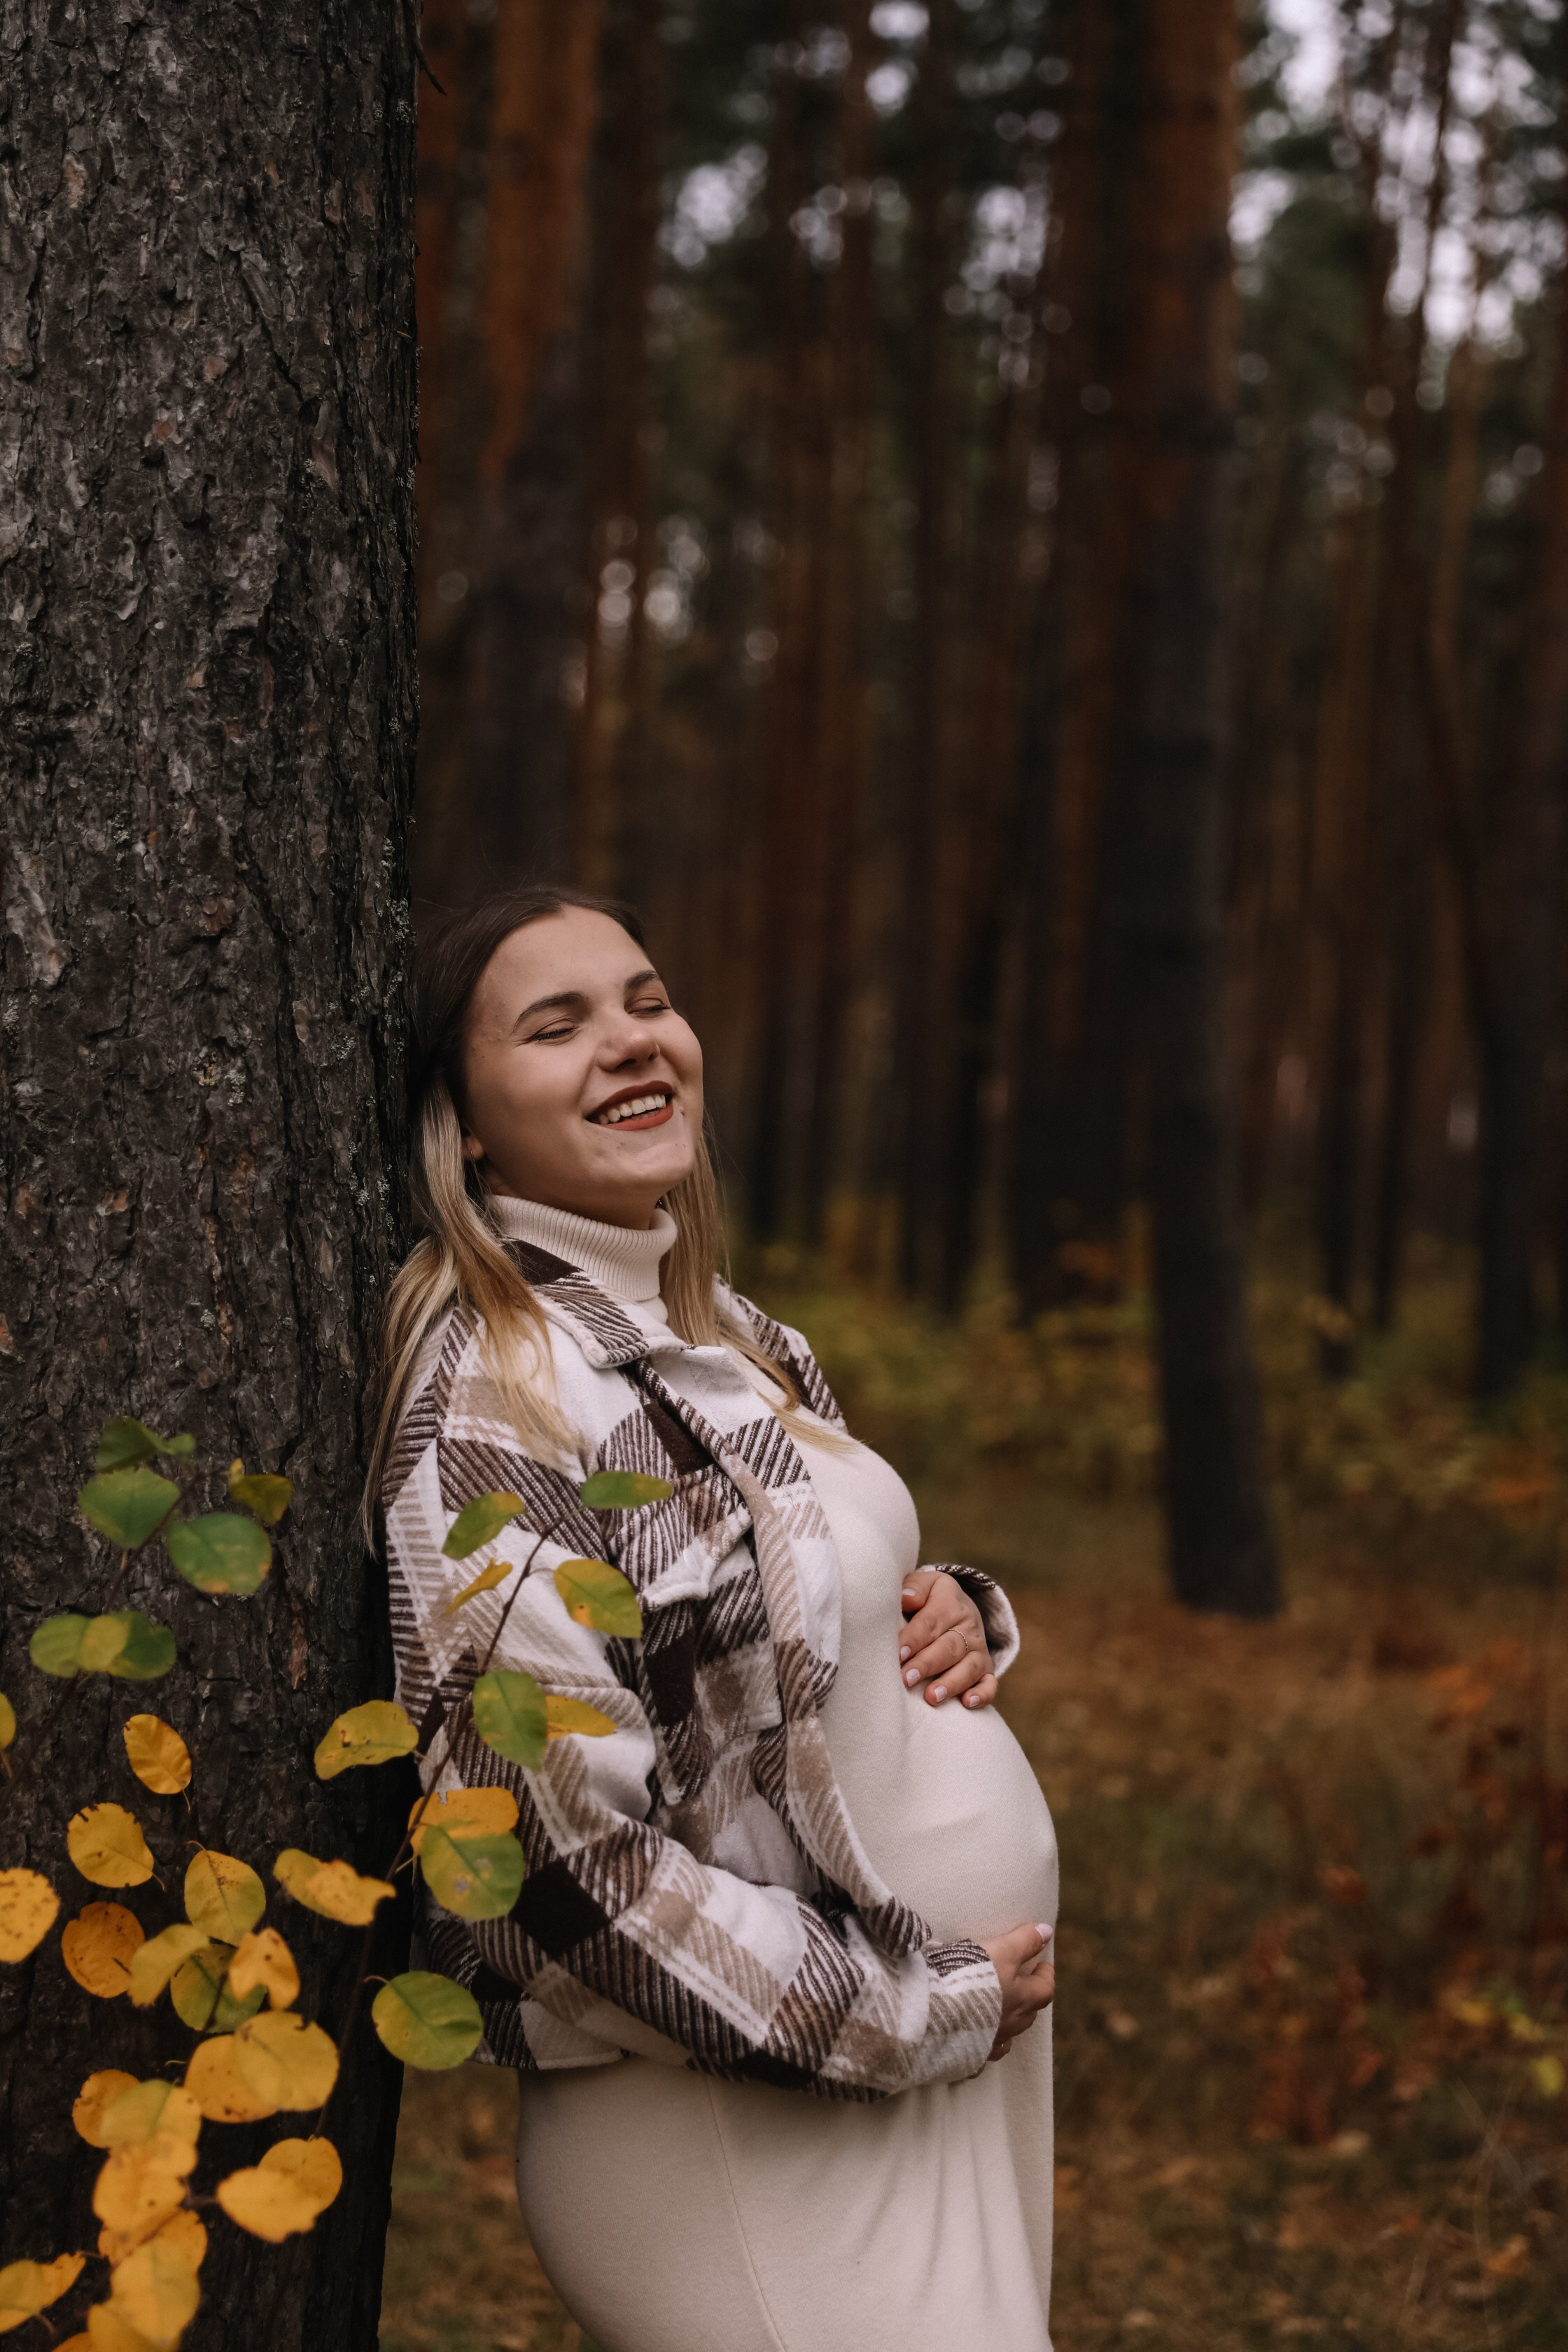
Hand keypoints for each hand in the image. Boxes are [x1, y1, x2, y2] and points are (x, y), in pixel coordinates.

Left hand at [900, 1569, 995, 1708]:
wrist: (959, 1607)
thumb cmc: (929, 1599)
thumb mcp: (924, 1584)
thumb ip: (914, 1588)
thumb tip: (905, 1597)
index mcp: (950, 1603)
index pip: (931, 1622)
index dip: (914, 1638)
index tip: (899, 1653)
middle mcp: (968, 1627)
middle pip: (949, 1647)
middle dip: (927, 1664)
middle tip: (907, 1679)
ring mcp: (979, 1649)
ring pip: (968, 1668)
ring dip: (950, 1683)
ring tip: (931, 1697)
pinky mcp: (986, 1669)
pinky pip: (989, 1683)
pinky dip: (982, 1694)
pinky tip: (967, 1704)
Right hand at [978, 1921, 1054, 2058]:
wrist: (937, 2010)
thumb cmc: (974, 1977)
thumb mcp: (1002, 1950)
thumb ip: (1025, 1941)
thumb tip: (1047, 1931)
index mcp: (1022, 2000)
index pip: (1045, 1989)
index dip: (1046, 1975)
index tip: (1043, 1964)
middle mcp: (1010, 2025)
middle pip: (1028, 2014)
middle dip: (1029, 1998)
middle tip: (1023, 1983)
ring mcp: (990, 2042)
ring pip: (1007, 2035)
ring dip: (1008, 2021)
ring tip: (1001, 2010)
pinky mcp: (968, 2053)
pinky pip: (981, 2052)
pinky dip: (983, 2044)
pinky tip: (976, 2038)